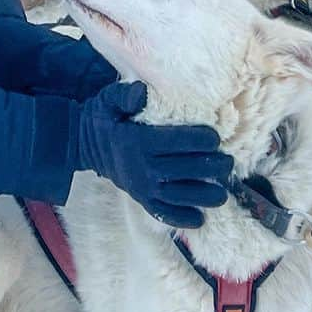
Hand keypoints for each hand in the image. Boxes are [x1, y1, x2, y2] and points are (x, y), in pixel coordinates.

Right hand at [76, 80, 231, 227]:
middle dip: (211, 168)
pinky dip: (182, 219)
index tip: (216, 137)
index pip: (175, 141)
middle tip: (228, 163)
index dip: (200, 139)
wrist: (83, 145)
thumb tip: (142, 92)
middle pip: (184, 170)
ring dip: (204, 197)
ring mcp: (141, 187)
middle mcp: (141, 167)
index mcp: (137, 141)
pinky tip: (201, 219)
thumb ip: (125, 95)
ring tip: (223, 194)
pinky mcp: (140, 199)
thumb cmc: (103, 118)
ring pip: (178, 196)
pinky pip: (163, 213)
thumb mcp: (109, 99)